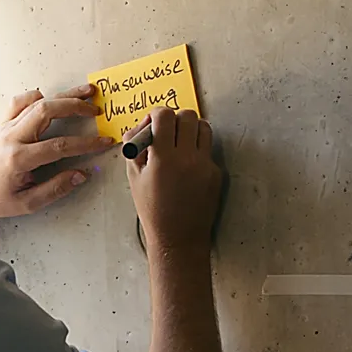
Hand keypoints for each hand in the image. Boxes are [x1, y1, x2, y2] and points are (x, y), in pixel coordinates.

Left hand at [0, 85, 115, 243]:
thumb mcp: (27, 203)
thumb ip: (56, 188)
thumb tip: (81, 174)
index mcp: (18, 159)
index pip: (60, 146)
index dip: (86, 144)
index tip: (104, 142)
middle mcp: (11, 138)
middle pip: (46, 111)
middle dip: (75, 107)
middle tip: (96, 110)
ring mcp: (4, 128)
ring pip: (35, 102)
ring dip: (62, 96)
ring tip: (84, 94)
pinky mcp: (1, 125)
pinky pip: (18, 103)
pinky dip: (35, 97)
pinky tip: (50, 98)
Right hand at [126, 106, 222, 252]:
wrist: (178, 237)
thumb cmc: (152, 209)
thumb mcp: (135, 178)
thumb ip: (136, 148)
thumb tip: (142, 127)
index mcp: (163, 158)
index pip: (165, 116)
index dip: (156, 114)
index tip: (153, 123)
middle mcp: (187, 158)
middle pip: (188, 116)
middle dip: (175, 119)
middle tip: (167, 131)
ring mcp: (205, 165)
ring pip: (204, 127)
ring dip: (191, 129)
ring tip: (181, 142)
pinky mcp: (216, 172)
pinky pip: (208, 149)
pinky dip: (197, 150)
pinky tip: (187, 166)